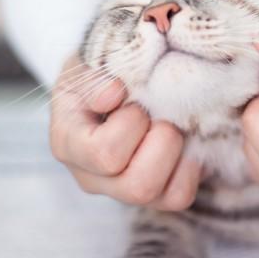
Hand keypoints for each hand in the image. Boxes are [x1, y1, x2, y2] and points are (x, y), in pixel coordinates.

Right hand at [49, 55, 200, 210]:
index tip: (130, 95)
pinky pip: (180, 196)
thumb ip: (95, 74)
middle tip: (160, 114)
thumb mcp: (90, 60)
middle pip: (137, 186)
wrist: (117, 77)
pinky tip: (182, 141)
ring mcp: (121, 191)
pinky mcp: (152, 195)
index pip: (104, 153)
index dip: (130, 122)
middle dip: (162, 142)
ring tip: (171, 126)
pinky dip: (190, 167)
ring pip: (161, 196)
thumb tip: (113, 93)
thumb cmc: (101, 69)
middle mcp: (91, 177)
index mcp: (68, 143)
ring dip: (177, 154)